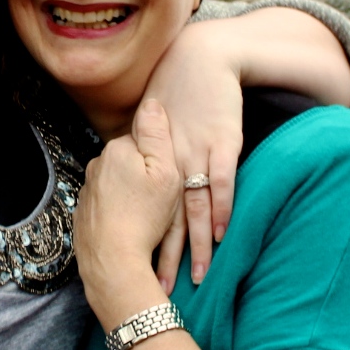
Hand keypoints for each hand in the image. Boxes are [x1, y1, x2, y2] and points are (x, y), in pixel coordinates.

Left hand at [74, 101, 182, 312]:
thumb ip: (157, 135)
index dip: (162, 161)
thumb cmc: (145, 216)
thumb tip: (151, 102)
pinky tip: (132, 230)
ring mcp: (87, 190)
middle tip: (161, 204)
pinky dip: (119, 215)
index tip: (171, 178)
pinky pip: (107, 208)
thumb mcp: (165, 172)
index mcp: (117, 149)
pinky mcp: (83, 213)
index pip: (144, 143)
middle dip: (145, 179)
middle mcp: (97, 165)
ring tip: (148, 222)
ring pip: (118, 186)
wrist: (112, 261)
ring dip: (132, 198)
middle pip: (130, 164)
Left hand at [143, 21, 243, 289]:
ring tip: (197, 275)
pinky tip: (219, 235)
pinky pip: (219, 183)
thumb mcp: (150, 127)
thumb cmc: (174, 94)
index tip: (140, 276)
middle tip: (162, 291)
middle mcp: (167, 160)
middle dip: (165, 256)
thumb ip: (142, 159)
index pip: (143, 210)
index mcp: (145, 158)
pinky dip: (219, 209)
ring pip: (192, 206)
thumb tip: (129, 190)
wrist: (198, 59)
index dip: (144, 244)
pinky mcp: (220, 143)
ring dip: (194, 243)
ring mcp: (193, 152)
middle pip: (165, 216)